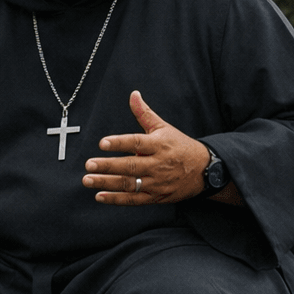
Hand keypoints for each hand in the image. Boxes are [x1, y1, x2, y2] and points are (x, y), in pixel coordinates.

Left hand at [82, 91, 209, 204]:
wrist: (204, 170)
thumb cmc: (180, 146)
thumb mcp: (164, 127)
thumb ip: (144, 113)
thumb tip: (133, 94)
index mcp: (158, 144)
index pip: (136, 142)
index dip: (119, 143)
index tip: (102, 143)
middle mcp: (157, 164)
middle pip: (130, 166)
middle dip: (107, 166)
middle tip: (88, 164)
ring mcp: (156, 182)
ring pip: (129, 184)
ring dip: (107, 183)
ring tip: (88, 179)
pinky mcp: (156, 197)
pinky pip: (134, 199)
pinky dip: (117, 199)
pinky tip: (101, 196)